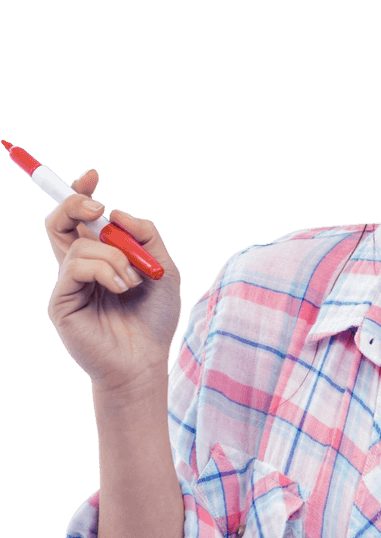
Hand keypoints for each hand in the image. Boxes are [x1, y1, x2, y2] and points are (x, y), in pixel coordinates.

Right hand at [45, 169, 180, 390]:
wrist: (145, 361)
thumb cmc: (155, 319)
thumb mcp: (164, 269)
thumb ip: (147, 236)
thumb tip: (116, 212)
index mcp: (101, 256)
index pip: (80, 218)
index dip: (80, 192)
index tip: (93, 177)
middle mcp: (80, 267)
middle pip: (59, 221)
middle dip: (74, 202)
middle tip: (97, 208)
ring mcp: (68, 283)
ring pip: (79, 243)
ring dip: (115, 256)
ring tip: (134, 281)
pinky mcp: (61, 300)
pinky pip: (76, 265)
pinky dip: (105, 270)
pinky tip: (122, 289)